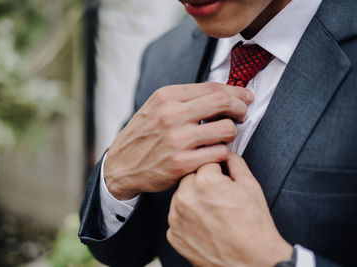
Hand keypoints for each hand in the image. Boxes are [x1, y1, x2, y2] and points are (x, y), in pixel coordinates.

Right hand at [104, 82, 253, 199]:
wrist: (121, 165)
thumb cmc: (143, 136)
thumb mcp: (156, 108)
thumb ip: (184, 99)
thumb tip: (221, 94)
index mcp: (166, 97)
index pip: (212, 87)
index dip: (235, 92)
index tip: (245, 97)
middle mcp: (171, 115)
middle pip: (222, 102)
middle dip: (240, 108)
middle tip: (242, 115)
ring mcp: (176, 140)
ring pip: (226, 129)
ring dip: (231, 133)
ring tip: (224, 137)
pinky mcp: (181, 163)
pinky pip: (219, 154)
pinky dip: (223, 153)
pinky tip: (215, 152)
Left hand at [167, 153, 292, 266]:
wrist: (252, 262)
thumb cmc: (253, 226)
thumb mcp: (250, 186)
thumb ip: (235, 162)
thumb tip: (226, 152)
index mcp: (204, 182)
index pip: (205, 164)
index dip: (218, 173)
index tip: (224, 182)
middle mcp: (185, 198)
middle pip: (190, 179)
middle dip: (203, 184)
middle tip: (219, 199)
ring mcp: (176, 218)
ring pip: (181, 197)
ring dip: (193, 200)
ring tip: (213, 214)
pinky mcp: (173, 234)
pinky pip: (177, 217)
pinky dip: (187, 219)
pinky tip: (205, 225)